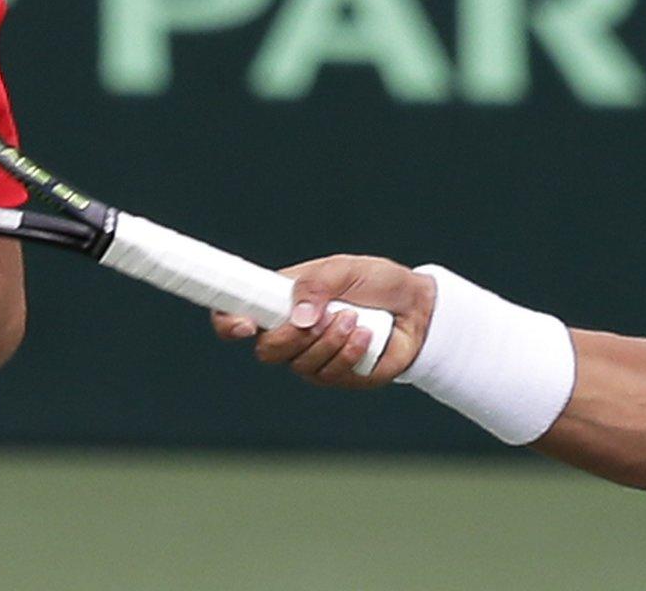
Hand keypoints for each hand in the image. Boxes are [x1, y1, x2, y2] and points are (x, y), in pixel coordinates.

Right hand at [211, 255, 434, 388]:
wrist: (417, 307)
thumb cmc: (376, 282)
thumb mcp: (345, 269)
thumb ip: (317, 284)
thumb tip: (298, 317)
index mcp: (281, 302)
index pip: (237, 316)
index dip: (228, 323)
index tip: (243, 325)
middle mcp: (291, 333)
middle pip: (267, 351)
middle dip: (292, 337)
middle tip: (324, 316)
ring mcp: (313, 358)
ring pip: (300, 365)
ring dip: (329, 341)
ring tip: (353, 318)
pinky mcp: (338, 377)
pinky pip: (331, 375)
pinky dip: (348, 353)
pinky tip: (365, 334)